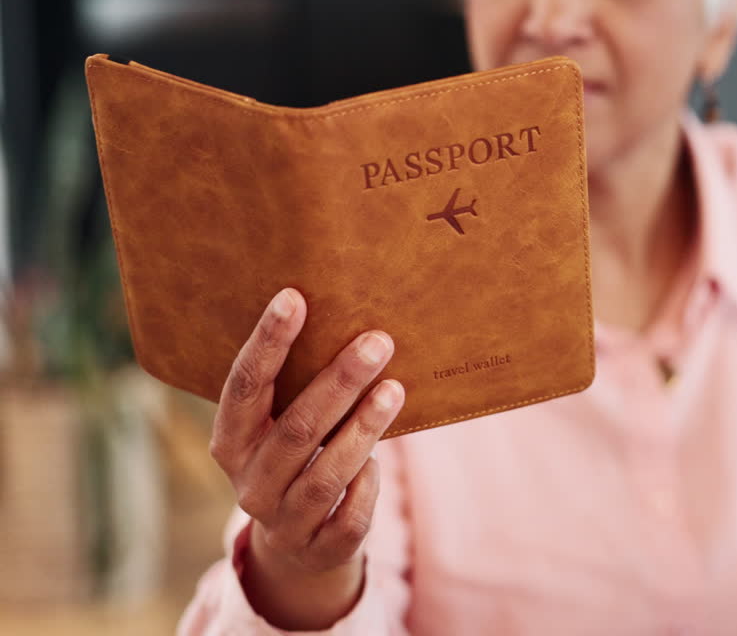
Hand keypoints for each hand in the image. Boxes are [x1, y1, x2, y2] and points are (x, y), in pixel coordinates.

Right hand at [208, 288, 404, 628]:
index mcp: (231, 442)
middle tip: (377, 341)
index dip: (268, 343)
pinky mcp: (320, 550)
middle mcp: (249, 482)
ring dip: (363, 429)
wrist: (295, 547)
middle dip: (339, 382)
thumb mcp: (282, 425)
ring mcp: (282, 521)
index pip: (245, 386)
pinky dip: (366, 487)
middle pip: (295, 429)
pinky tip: (380, 462)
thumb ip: (299, 387)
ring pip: (325, 474)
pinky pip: (348, 517)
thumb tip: (351, 320)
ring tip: (395, 389)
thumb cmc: (297, 459)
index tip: (295, 298)